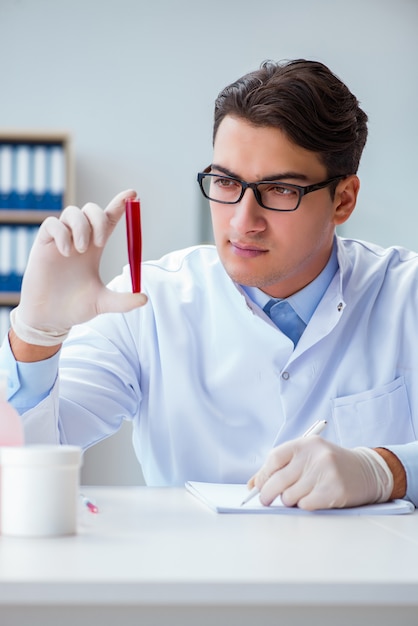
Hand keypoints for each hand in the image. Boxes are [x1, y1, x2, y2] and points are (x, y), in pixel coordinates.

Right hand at [11, 190, 146, 345]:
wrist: (50, 318)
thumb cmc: (75, 308)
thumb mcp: (102, 303)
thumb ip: (123, 301)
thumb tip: (144, 299)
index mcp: (95, 248)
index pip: (109, 219)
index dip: (120, 205)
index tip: (132, 194)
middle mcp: (79, 239)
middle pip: (91, 210)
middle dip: (99, 218)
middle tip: (100, 242)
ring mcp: (61, 240)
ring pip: (72, 212)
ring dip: (81, 227)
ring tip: (80, 251)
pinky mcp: (43, 244)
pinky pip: (52, 223)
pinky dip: (61, 233)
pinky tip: (65, 253)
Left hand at [248, 437, 392, 509]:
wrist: (366, 471)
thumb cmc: (330, 465)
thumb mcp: (307, 457)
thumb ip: (280, 466)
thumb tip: (252, 485)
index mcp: (306, 444)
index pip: (274, 458)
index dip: (262, 475)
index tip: (258, 486)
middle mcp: (316, 456)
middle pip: (278, 480)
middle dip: (267, 494)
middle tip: (266, 500)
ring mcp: (326, 473)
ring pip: (290, 496)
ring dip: (290, 500)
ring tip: (301, 494)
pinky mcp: (335, 491)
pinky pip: (305, 505)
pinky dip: (304, 505)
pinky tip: (314, 499)